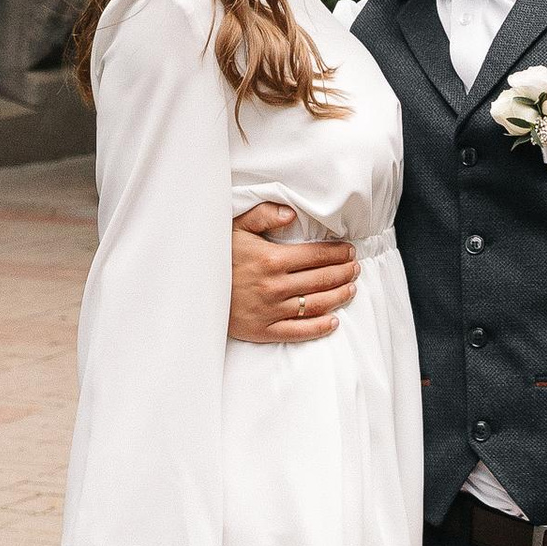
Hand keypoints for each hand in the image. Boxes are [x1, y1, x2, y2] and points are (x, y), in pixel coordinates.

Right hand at [228, 201, 359, 341]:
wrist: (191, 291)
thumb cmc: (216, 256)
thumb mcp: (235, 228)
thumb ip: (264, 215)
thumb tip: (292, 214)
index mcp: (272, 259)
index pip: (316, 255)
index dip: (337, 253)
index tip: (349, 251)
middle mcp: (275, 286)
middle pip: (321, 279)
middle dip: (343, 272)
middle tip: (356, 268)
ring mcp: (271, 311)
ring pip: (316, 304)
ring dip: (338, 296)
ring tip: (351, 289)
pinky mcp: (263, 330)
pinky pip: (298, 331)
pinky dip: (319, 328)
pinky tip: (333, 322)